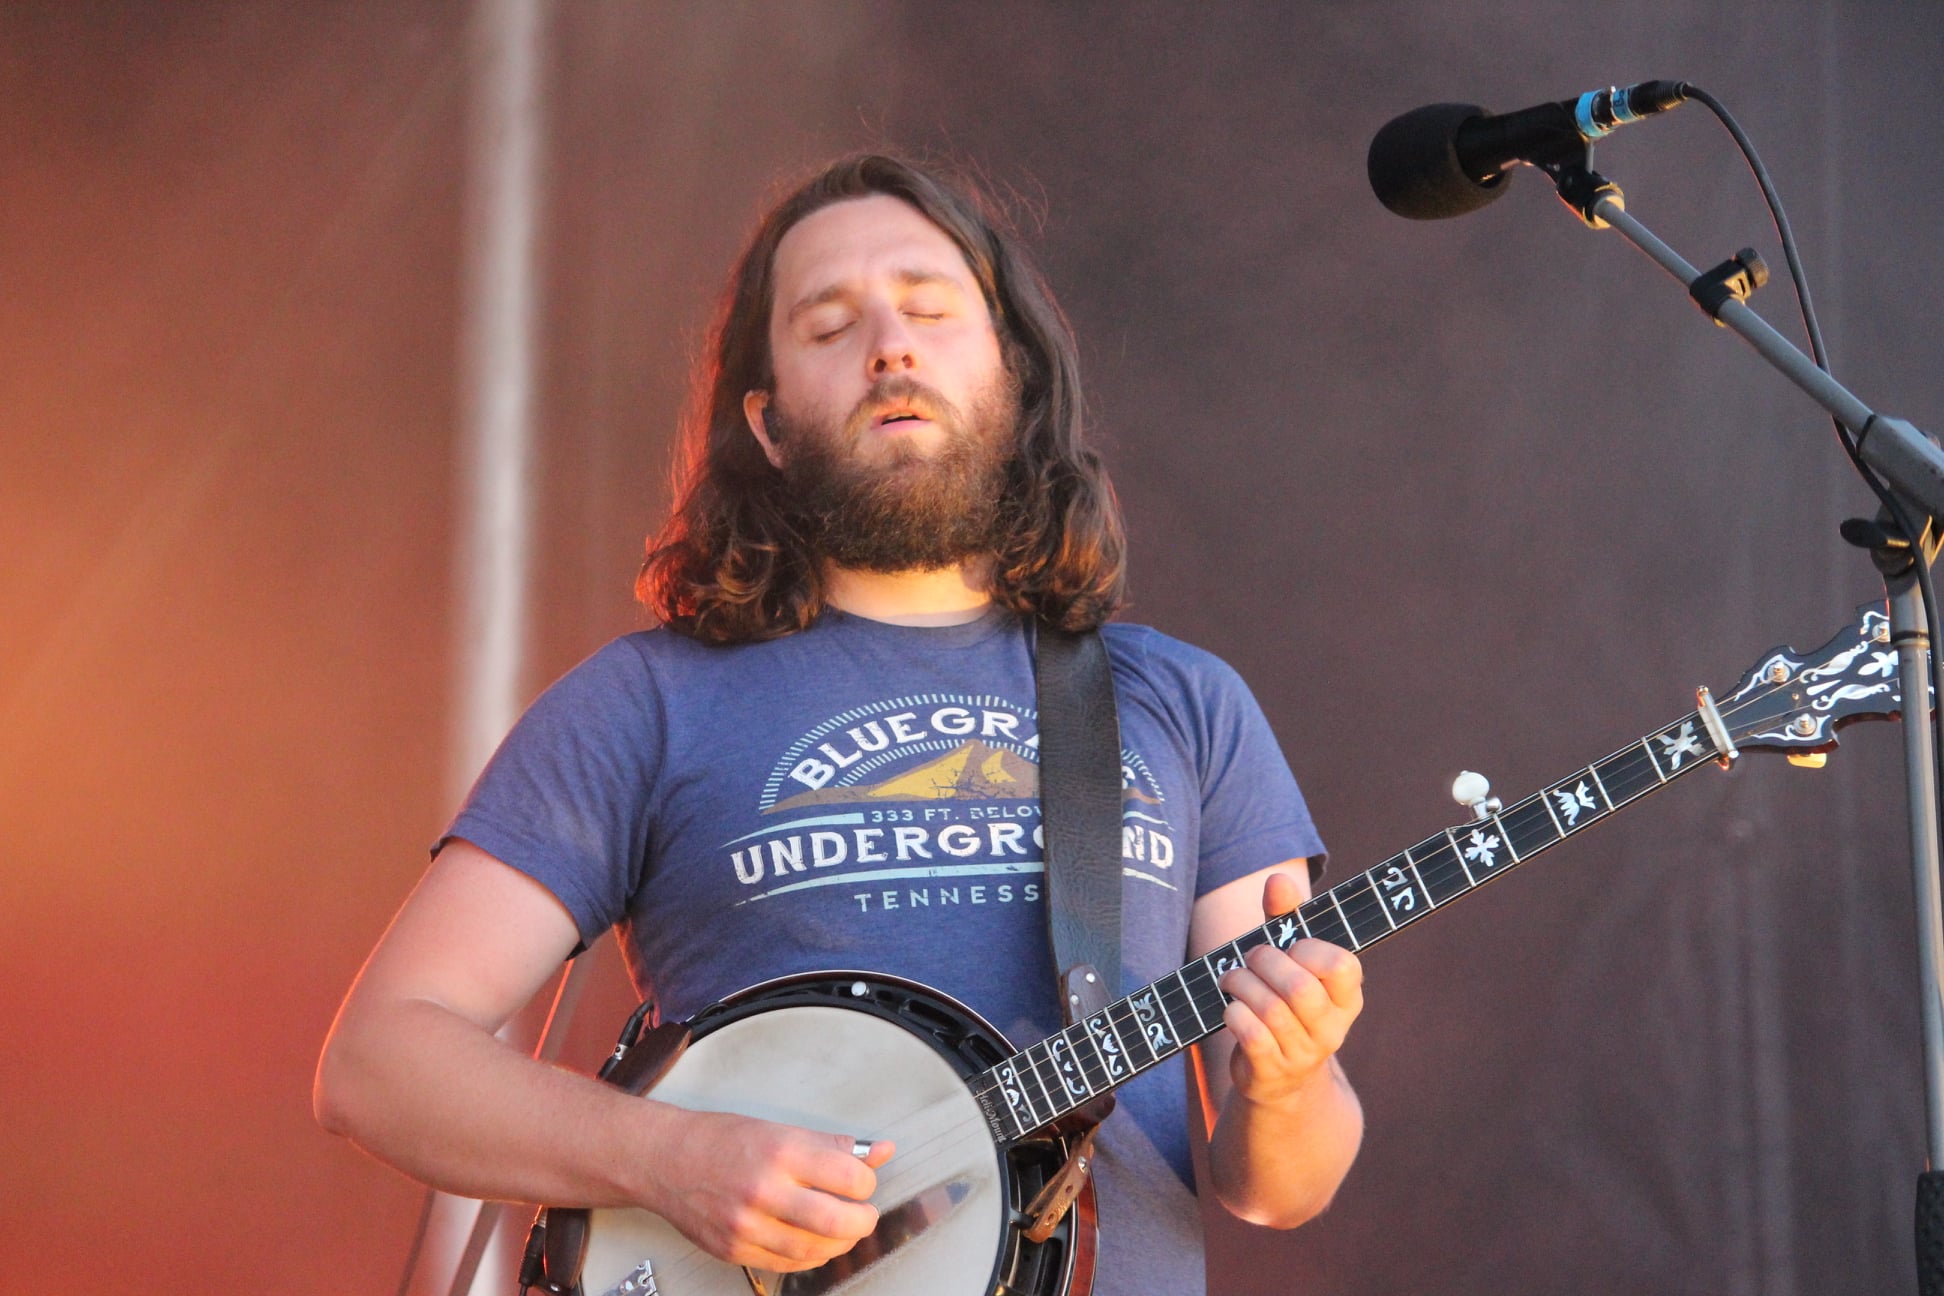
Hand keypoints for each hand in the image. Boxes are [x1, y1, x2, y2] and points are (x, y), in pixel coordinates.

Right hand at [642, 1106, 894, 1271]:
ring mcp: (746, 1225)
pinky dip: (810, 1257)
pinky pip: (786, 1264)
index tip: (863, 1181)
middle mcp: (763, 1190)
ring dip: (840, 1244)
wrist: (666, 1160)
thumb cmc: (722, 1140)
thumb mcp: (781, 1130)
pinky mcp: (733, 1249)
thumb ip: (833, 1145)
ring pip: (814, 1250)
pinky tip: (814, 1242)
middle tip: (865, 1214)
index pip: (849, 1176)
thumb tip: (880, 1151)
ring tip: (842, 1229)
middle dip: (863, 1221)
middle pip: (837, 1221)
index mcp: (780, 1152)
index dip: (866, 1182)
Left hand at [1217, 870, 1362, 1107]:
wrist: (1276, 1076)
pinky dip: (1234, 1013)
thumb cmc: (1282, 1000)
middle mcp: (1333, 1028)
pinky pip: (1251, 1034)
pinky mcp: (1273, 1070)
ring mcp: (1304, 1053)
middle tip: (1250, 959)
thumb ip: (1284, 918)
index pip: (1340, 965)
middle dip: (1264, 963)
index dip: (1308, 949)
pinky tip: (1231, 1008)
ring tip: (1232, 979)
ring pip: (1270, 1009)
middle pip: (1299, 987)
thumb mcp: (1288, 958)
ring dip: (1241, 984)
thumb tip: (1277, 879)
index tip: (1291, 948)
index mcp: (1347, 996)